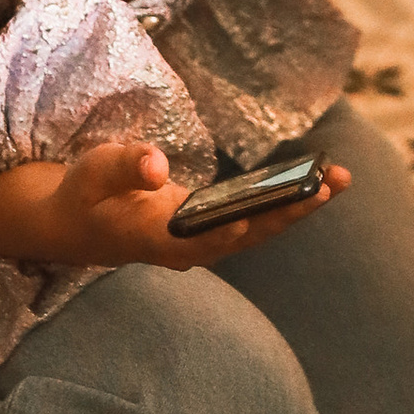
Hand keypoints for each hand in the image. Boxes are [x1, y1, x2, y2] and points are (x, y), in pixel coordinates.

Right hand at [0, 138, 351, 270]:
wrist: (75, 226)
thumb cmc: (84, 195)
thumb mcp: (93, 171)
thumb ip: (124, 166)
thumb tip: (158, 165)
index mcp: (156, 239)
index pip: (203, 239)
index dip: (233, 227)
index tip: (263, 211)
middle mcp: (187, 248)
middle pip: (247, 235)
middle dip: (290, 210)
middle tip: (331, 184)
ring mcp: (201, 243)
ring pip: (258, 230)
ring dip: (297, 206)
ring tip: (338, 177)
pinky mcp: (210, 230)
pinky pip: (255, 221)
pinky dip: (284, 202)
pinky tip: (314, 182)